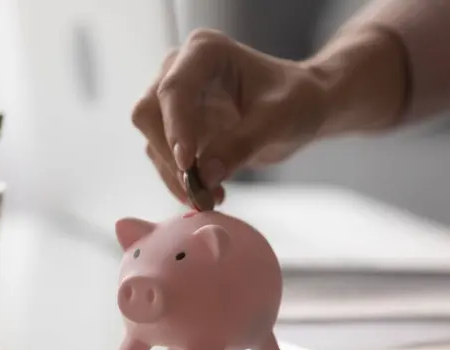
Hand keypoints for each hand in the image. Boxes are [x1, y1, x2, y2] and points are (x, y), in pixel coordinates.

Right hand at [131, 29, 328, 204]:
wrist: (301, 109)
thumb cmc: (296, 100)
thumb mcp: (278, 120)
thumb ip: (241, 144)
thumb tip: (204, 176)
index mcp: (204, 52)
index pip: (174, 89)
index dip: (176, 128)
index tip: (188, 166)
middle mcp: (180, 71)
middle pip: (148, 114)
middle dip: (170, 156)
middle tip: (198, 190)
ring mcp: (174, 101)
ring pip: (152, 141)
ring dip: (175, 176)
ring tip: (211, 198)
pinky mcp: (176, 129)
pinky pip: (164, 158)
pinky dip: (181, 181)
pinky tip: (210, 194)